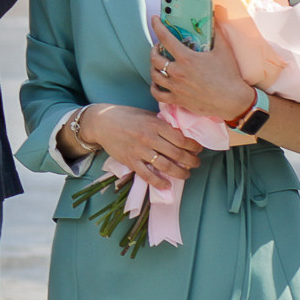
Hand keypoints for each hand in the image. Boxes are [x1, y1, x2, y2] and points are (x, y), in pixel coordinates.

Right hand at [81, 104, 203, 191]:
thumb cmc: (126, 116)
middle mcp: (149, 138)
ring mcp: (139, 151)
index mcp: (155, 124)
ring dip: (180, 173)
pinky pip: (147, 175)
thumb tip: (181, 133)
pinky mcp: (130, 161)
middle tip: (196, 163)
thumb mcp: (146, 114)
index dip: (193, 146)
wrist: (101, 122)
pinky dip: (159, 182)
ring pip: (165, 166)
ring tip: (186, 174)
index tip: (198, 149)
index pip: (181, 139)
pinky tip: (167, 185)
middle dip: (191, 161)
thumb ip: (162, 123)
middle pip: (177, 154)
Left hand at [149, 18, 254, 123]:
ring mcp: (176, 87)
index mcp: (187, 58)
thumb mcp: (224, 50)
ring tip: (158, 63)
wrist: (233, 100)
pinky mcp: (178, 100)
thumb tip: (213, 18)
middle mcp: (178, 72)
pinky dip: (154, 87)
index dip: (157, 26)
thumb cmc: (229, 75)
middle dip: (154, 50)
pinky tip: (157, 83)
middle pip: (155, 58)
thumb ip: (217, 33)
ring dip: (153, 66)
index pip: (165, 38)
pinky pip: (157, 94)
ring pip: (154, 75)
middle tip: (159, 47)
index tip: (154, 20)